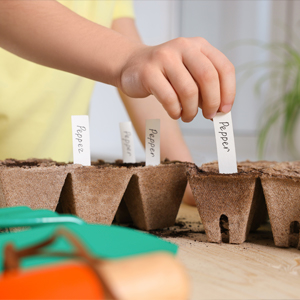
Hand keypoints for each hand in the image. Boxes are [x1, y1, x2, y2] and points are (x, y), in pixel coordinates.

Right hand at [118, 37, 234, 121]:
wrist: (131, 65)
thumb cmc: (164, 74)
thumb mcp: (189, 73)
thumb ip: (205, 87)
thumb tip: (220, 110)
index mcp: (199, 46)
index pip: (224, 68)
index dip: (228, 92)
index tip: (225, 109)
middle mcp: (183, 47)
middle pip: (208, 78)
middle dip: (212, 103)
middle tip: (209, 116)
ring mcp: (164, 58)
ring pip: (189, 91)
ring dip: (191, 111)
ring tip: (187, 116)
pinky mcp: (148, 72)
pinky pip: (169, 98)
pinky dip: (175, 111)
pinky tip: (174, 113)